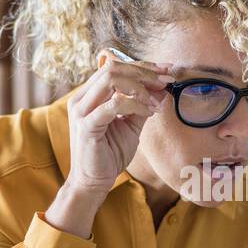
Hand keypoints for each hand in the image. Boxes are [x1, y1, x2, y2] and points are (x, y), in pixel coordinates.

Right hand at [65, 50, 175, 196]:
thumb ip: (143, 105)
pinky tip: (149, 112)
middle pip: (113, 68)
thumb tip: (162, 88)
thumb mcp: (131, 124)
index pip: (115, 66)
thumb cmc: (110, 153)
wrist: (93, 182)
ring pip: (111, 79)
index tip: (166, 70)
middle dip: (144, 72)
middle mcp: (81, 98)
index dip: (142, 66)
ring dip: (139, 86)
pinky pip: (113, 105)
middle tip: (166, 80)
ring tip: (155, 100)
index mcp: (89, 94)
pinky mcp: (86, 126)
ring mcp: (81, 110)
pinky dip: (135, 105)